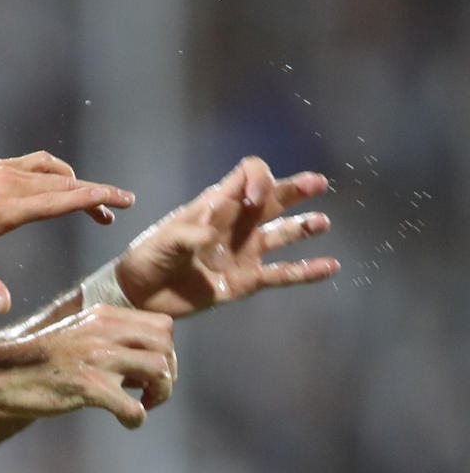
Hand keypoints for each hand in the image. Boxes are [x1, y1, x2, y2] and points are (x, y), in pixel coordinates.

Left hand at [0, 152, 134, 313]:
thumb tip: (6, 306)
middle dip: (97, 193)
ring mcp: (3, 172)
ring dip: (78, 184)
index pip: (62, 200)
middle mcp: (9, 185)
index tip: (122, 201)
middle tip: (121, 205)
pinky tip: (62, 184)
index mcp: (6, 210)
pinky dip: (57, 172)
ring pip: (54, 172)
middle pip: (66, 184)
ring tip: (94, 204)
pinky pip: (37, 163)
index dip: (96, 199)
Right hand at [0, 304, 176, 428]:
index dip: (166, 351)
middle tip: (151, 392)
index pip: (162, 325)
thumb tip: (145, 367)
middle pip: (166, 346)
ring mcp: (97, 359)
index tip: (151, 370)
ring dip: (160, 395)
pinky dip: (136, 419)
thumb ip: (108, 340)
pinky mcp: (88, 388)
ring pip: (159, 372)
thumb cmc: (37, 362)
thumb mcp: (76, 335)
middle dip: (168, 373)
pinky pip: (133, 408)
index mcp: (103, 317)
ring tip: (144, 406)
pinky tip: (126, 422)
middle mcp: (104, 333)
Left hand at [114, 156, 337, 318]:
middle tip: (318, 184)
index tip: (256, 198)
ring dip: (303, 226)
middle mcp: (235, 225)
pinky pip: (282, 274)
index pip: (245, 176)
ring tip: (322, 222)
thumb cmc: (148, 260)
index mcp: (214, 207)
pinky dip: (306, 271)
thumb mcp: (162, 243)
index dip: (258, 180)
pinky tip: (330, 266)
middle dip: (293, 190)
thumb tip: (209, 237)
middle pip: (271, 199)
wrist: (141, 296)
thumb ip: (186, 237)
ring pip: (281, 234)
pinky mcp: (246, 280)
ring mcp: (243, 252)